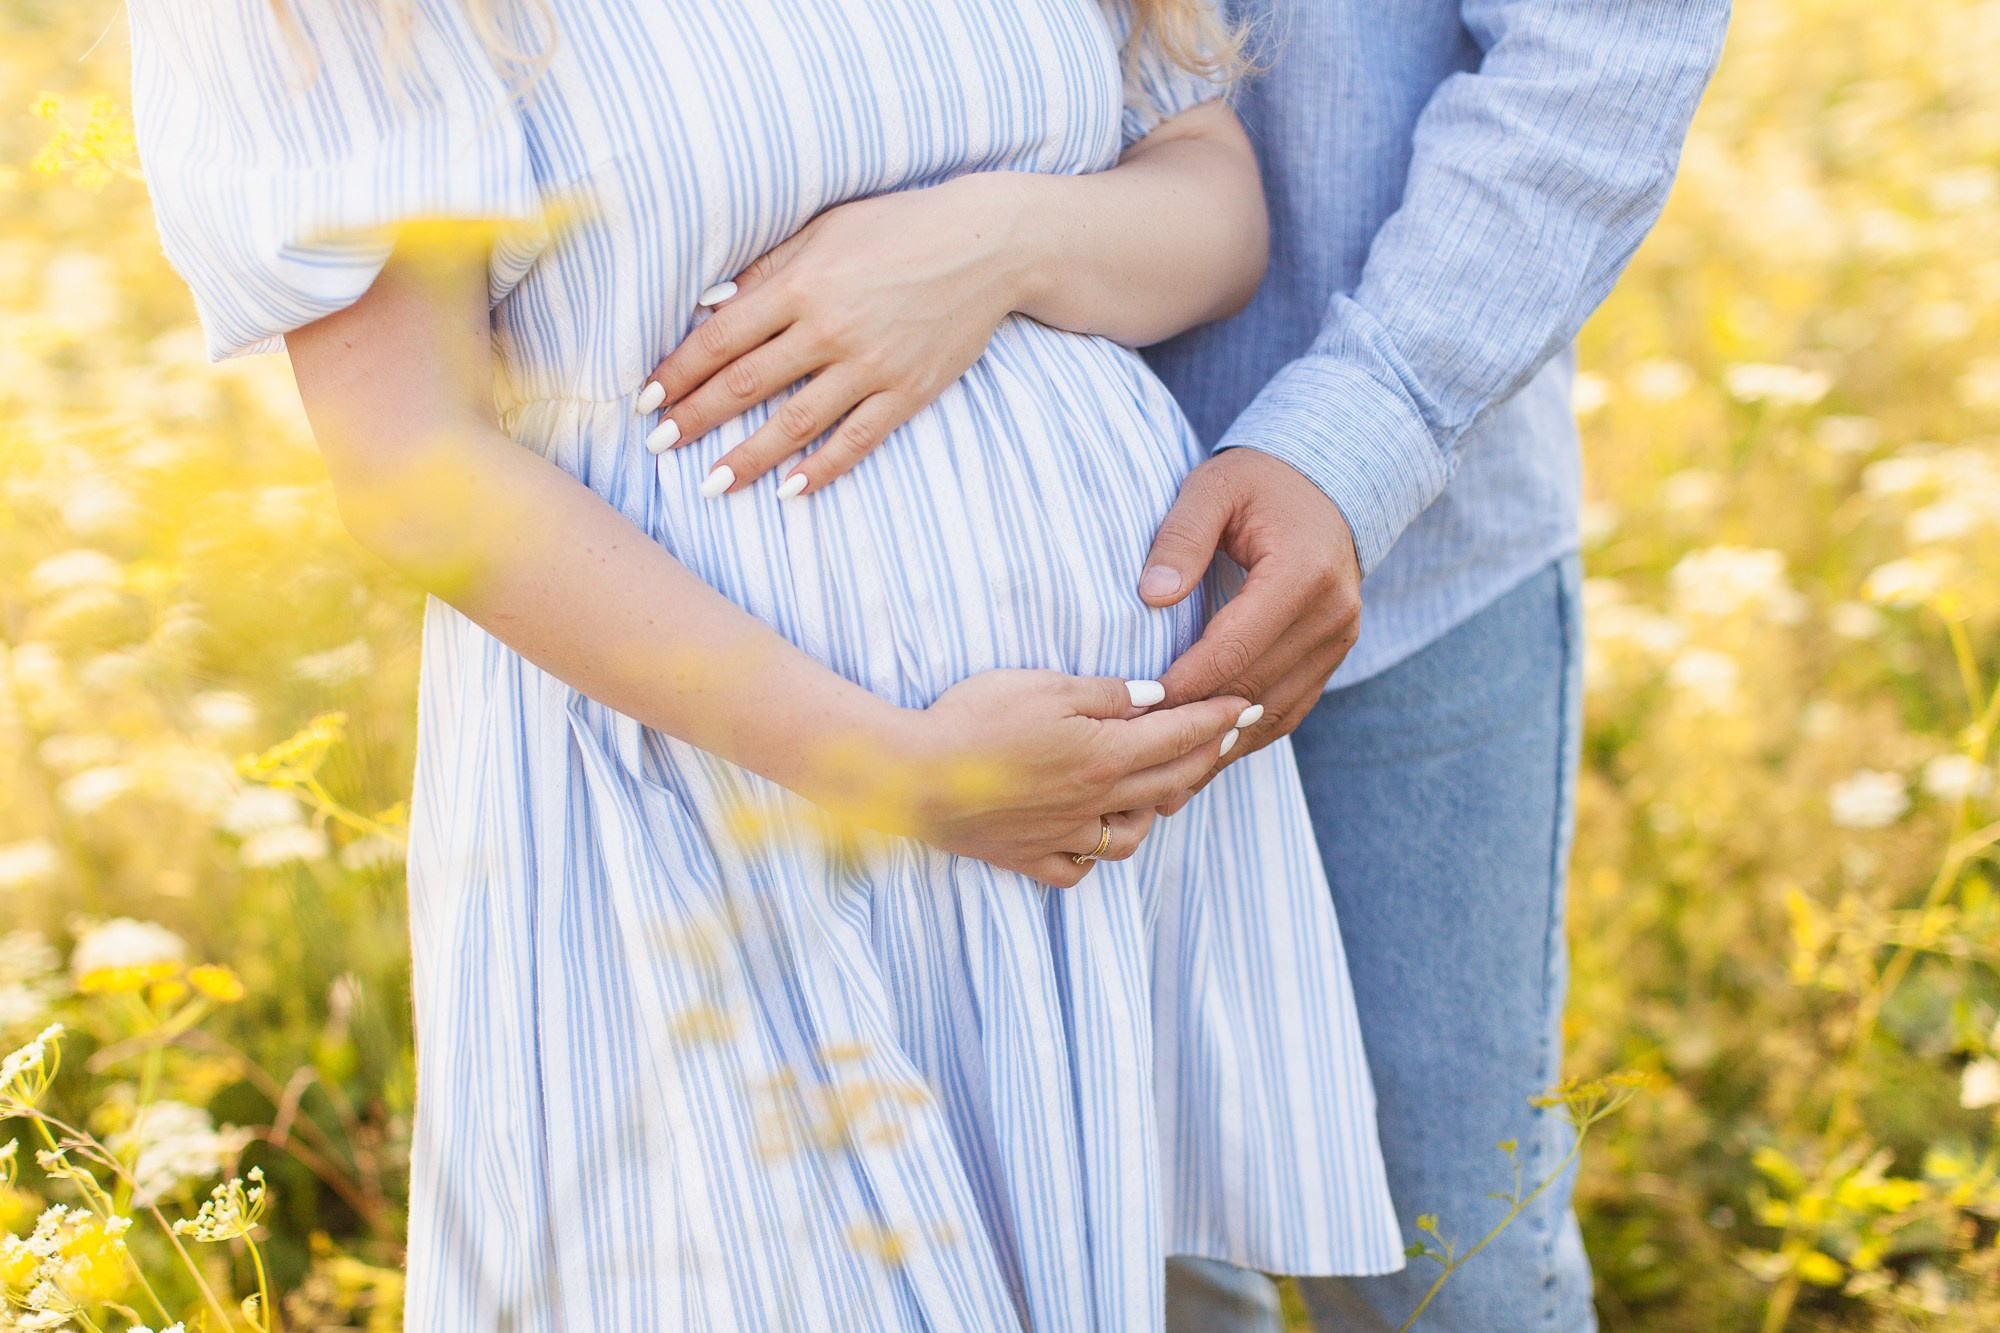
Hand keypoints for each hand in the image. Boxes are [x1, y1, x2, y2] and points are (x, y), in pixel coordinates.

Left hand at [640, 174, 1028, 496]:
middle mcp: (830, 328)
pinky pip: (857, 439)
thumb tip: (707, 307)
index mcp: (802, 283)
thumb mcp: (826, 229)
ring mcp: (871, 365)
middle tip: (658, 447)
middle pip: (746, 384)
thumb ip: (767, 268)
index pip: (721, 338)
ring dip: (748, 457)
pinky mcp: (908, 391)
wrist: (988, 245)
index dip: (678, 373)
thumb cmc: (901, 227)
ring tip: (711, 484)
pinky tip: (791, 489)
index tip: (646, 400)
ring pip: (795, 422)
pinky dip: (822, 467)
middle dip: (696, 418)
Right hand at [869, 671, 1248, 886]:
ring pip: (1130, 836)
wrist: (911, 778)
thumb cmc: (974, 719)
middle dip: (1206, 755)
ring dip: (1154, 810)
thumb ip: (1105, 693)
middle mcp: (1094, 802)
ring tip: (1159, 787)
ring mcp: (1061, 836)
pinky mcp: (1026, 857)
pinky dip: (1094, 854)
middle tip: (1228, 736)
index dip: (1217, 718)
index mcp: (1105, 755)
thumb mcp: (1044, 685)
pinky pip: (1077, 868)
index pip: (1180, 735)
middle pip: (1169, 782)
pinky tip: (1094, 835)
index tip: (1245, 705)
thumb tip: (1153, 699)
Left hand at [1138, 448, 1362, 813]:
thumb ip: (1180, 536)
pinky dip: (1247, 739)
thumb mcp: (1213, 487)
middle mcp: (1332, 616)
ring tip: (1168, 788)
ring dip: (1222, 750)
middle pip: (1253, 689)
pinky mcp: (1333, 656)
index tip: (1136, 709)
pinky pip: (1288, 709)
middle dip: (1195, 729)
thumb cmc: (1259, 481)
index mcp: (1302, 575)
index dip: (1183, 687)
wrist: (1328, 483)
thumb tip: (1152, 596)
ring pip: (1274, 713)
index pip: (1233, 650)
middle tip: (1139, 762)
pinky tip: (1206, 763)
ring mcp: (1339, 641)